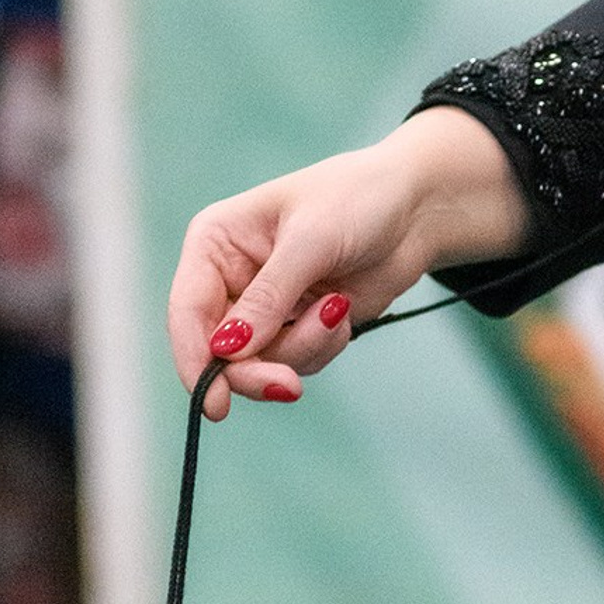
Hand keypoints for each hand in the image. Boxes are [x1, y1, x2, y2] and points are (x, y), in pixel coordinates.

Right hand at [167, 106, 527, 417]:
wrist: (415, 210)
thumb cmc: (358, 200)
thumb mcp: (310, 242)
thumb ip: (268, 298)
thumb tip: (227, 349)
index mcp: (215, 242)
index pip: (187, 311)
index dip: (195, 360)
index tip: (215, 403)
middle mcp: (231, 278)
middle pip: (218, 352)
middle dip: (256, 370)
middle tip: (289, 386)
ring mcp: (264, 307)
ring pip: (260, 364)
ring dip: (303, 348)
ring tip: (338, 308)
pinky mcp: (297, 326)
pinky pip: (295, 362)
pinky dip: (323, 346)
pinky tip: (343, 309)